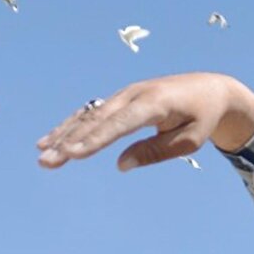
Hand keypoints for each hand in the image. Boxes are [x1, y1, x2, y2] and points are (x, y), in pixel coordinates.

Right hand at [36, 72, 253, 170]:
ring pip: (89, 115)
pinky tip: (51, 141)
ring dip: (64, 135)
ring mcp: (125, 94)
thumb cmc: (203, 118)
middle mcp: (135, 94)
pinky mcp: (121, 99)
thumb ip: (157, 152)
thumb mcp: (190, 140)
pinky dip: (72, 126)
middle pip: (97, 120)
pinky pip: (93, 113)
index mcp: (155, 103)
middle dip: (70, 141)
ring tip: (42, 155)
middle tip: (47, 161)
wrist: (211, 89)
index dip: (95, 139)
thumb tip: (122, 164)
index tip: (73, 154)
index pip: (120, 123)